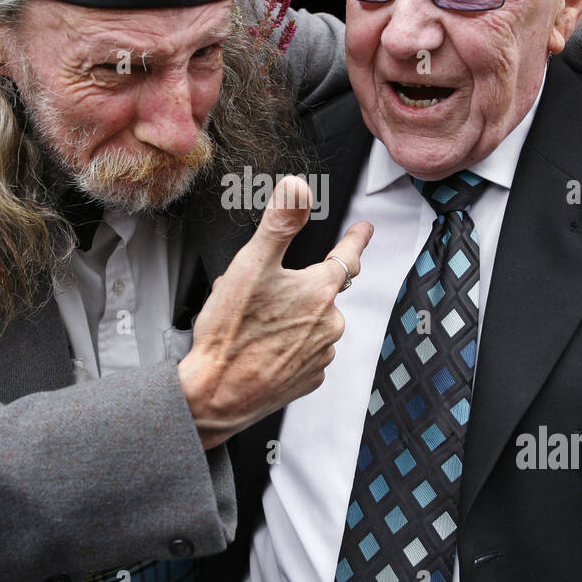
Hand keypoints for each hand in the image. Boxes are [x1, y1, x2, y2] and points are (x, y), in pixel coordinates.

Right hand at [179, 176, 373, 448]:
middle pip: (320, 292)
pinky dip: (288, 346)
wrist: (217, 393)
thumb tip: (298, 187)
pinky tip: (261, 348)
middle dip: (295, 287)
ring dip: (290, 317)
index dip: (356, 239)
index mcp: (319, 291)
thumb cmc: (231, 332)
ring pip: (310, 322)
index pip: (348, 255)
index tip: (364, 229)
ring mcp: (321, 354)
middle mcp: (329, 323)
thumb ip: (280, 223)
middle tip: (258, 294)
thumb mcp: (251, 264)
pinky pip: (304, 352)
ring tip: (252, 324)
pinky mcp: (308, 379)